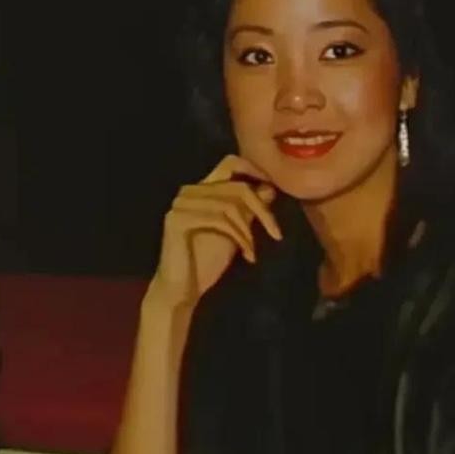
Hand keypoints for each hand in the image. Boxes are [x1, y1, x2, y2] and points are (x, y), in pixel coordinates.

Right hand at [146, 154, 280, 311]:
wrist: (182, 290)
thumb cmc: (206, 262)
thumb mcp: (235, 232)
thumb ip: (247, 210)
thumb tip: (269, 188)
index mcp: (201, 190)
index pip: (229, 163)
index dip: (254, 169)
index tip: (273, 187)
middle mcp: (189, 192)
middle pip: (237, 186)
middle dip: (262, 210)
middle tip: (276, 233)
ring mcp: (181, 205)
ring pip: (230, 204)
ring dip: (249, 230)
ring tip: (253, 251)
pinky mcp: (178, 220)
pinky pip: (220, 220)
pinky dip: (239, 237)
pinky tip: (247, 255)